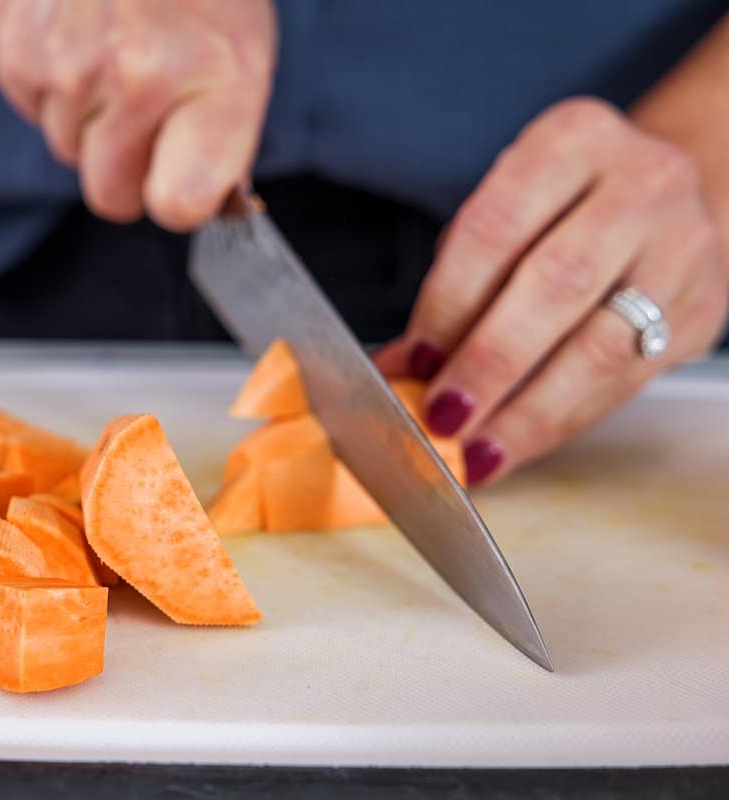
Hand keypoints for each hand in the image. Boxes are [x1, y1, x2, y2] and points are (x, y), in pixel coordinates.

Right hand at [0, 0, 276, 230]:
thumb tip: (188, 204)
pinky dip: (53, 88)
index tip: (182, 181)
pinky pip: (34, 112)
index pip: (180, 205)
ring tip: (116, 53)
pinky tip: (79, 37)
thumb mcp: (242, 54)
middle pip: (113, 196)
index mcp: (211, 84)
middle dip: (129, 171)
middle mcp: (134, 80)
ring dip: (90, 122)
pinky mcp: (16, 53)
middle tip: (149, 114)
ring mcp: (69, 68)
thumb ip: (221, 138)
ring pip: (69, 153)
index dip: (178, 199)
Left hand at [375, 97, 728, 484]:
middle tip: (442, 416)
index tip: (414, 360)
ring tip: (475, 451)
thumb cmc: (557, 209)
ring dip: (529, 411)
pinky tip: (516, 444)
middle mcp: (641, 185)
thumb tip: (404, 366)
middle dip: (490, 362)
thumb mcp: (501, 214)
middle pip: (558, 284)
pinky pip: (626, 381)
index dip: (449, 303)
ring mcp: (683, 248)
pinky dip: (563, 421)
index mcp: (572, 141)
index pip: (498, 227)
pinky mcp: (701, 310)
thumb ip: (454, 283)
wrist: (667, 196)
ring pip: (602, 345)